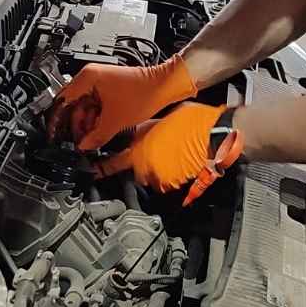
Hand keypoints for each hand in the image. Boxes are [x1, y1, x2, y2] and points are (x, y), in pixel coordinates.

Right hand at [46, 55, 197, 150]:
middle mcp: (91, 77)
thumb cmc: (144, 92)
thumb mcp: (115, 120)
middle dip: (76, 124)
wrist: (164, 86)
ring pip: (85, 106)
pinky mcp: (109, 89)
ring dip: (87, 123)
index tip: (56, 133)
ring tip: (90, 138)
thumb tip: (84, 146)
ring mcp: (100, 82)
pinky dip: (96, 118)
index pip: (63, 100)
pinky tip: (99, 131)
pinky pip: (95, 105)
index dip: (58, 119)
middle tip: (77, 140)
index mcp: (87, 78)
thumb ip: (96, 136)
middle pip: (74, 104)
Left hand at [92, 102, 224, 192]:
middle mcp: (145, 168)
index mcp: (138, 150)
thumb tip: (139, 133)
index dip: (100, 169)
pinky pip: (168, 184)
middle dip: (142, 164)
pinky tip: (182, 164)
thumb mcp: (158, 120)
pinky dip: (172, 178)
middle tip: (158, 152)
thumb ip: (143, 131)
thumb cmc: (192, 123)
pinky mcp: (176, 186)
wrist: (213, 134)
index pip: (112, 164)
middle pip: (134, 171)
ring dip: (158, 171)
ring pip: (152, 179)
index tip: (92, 173)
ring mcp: (160, 179)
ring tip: (174, 157)